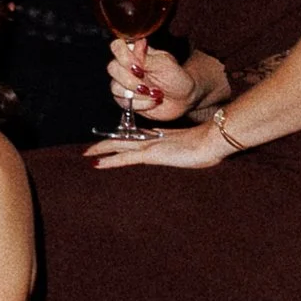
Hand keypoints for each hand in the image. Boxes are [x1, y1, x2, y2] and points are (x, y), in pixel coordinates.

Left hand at [87, 119, 233, 171]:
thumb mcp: (198, 150)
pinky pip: (124, 157)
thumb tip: (197, 153)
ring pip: (119, 145)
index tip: (114, 142)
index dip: (124, 139)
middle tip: (91, 148)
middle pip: (123, 139)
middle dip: (107, 143)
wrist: (213, 140)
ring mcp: (150, 145)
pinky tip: (96, 163)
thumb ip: (191, 150)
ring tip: (87, 153)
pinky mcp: (150, 154)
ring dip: (102, 149)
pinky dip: (109, 160)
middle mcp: (153, 139)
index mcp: (163, 137)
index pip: (137, 138)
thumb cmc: (210, 146)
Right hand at [106, 40, 194, 123]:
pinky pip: (122, 102)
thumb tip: (136, 45)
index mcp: (135, 52)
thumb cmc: (177, 78)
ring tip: (154, 93)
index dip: (124, 57)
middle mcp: (126, 66)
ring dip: (137, 93)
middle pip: (112, 68)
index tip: (139, 67)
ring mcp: (124, 83)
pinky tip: (152, 101)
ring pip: (115, 87)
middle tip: (148, 84)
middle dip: (131, 80)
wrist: (184, 100)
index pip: (117, 46)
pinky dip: (140, 103)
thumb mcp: (165, 64)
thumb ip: (147, 56)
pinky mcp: (125, 100)